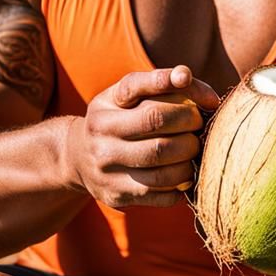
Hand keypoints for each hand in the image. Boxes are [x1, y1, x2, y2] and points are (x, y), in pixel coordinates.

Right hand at [67, 65, 219, 209]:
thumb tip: (194, 84)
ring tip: (194, 149)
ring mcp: (107, 171)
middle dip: (189, 123)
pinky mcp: (118, 196)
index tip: (186, 79)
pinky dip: (182, 185)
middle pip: (157, 129)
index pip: (137, 88)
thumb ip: (161, 83)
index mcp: (104, 108)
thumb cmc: (117, 119)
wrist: (78, 157)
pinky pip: (161, 196)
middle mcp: (101, 138)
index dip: (167, 81)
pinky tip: (185, 174)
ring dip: (189, 159)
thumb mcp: (127, 95)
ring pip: (162, 170)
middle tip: (198, 122)